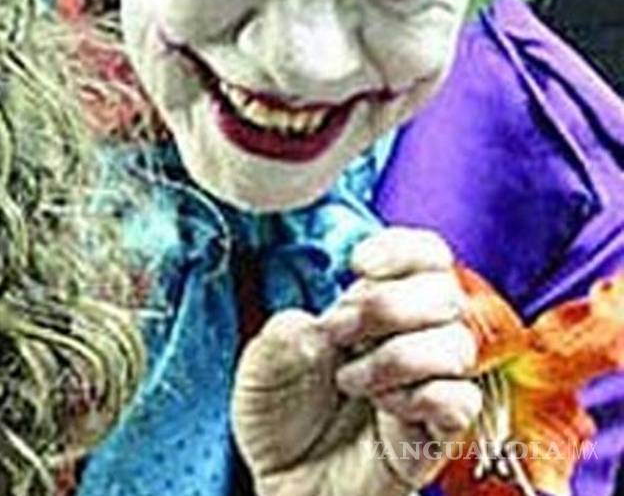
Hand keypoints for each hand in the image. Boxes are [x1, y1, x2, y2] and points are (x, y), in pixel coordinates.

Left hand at [232, 227, 481, 495]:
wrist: (287, 486)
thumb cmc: (281, 421)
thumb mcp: (260, 368)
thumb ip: (283, 336)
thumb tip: (316, 324)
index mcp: (375, 309)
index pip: (424, 256)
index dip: (403, 250)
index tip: (359, 264)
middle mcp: (410, 338)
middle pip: (445, 291)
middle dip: (388, 304)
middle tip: (342, 331)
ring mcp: (431, 383)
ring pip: (457, 342)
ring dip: (397, 355)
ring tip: (352, 381)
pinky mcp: (441, 430)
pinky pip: (461, 399)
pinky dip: (421, 397)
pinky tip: (385, 408)